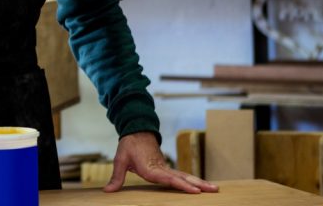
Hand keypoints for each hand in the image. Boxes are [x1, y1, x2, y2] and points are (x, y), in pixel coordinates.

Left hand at [104, 132, 218, 193]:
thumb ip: (116, 177)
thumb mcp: (119, 159)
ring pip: (185, 176)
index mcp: (151, 168)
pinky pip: (182, 175)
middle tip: (214, 190)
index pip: (169, 178)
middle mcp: (161, 168)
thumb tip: (108, 191)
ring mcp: (166, 167)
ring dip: (199, 182)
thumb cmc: (128, 145)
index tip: (195, 190)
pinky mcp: (166, 168)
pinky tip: (202, 186)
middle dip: (198, 184)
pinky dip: (193, 181)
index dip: (182, 185)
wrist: (136, 131)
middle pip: (183, 178)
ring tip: (214, 189)